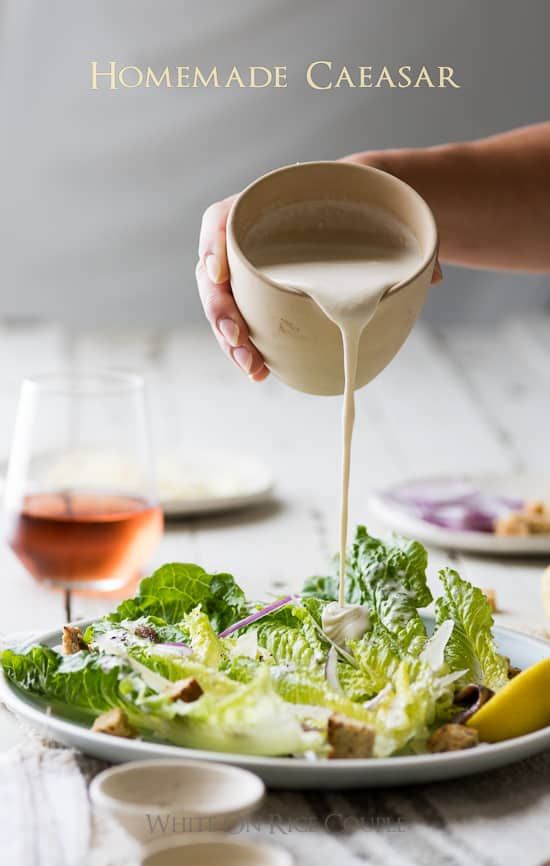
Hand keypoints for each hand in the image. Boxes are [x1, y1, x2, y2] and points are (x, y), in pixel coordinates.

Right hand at [196, 156, 442, 381]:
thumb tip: (435, 277)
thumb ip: (404, 240)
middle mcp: (248, 240)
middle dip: (221, 312)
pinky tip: (261, 372)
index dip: (211, 245)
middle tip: (240, 342)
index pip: (222, 220)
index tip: (218, 273)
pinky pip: (241, 323)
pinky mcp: (257, 299)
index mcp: (267, 209)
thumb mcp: (381, 214)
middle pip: (214, 274)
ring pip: (224, 305)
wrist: (365, 221)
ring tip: (253, 370)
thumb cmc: (367, 212)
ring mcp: (250, 272)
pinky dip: (245, 349)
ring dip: (230, 341)